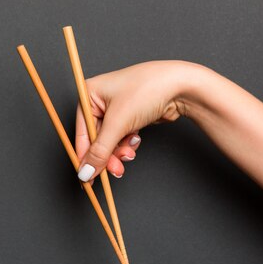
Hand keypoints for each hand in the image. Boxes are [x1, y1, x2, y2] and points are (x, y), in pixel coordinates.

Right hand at [75, 60, 204, 180]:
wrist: (181, 86)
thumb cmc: (147, 90)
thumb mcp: (118, 123)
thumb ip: (100, 150)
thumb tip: (85, 171)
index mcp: (89, 94)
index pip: (81, 133)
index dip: (85, 157)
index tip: (88, 178)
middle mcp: (99, 100)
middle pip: (96, 139)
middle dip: (107, 156)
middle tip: (115, 170)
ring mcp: (115, 108)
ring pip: (110, 141)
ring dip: (119, 151)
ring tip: (129, 153)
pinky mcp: (129, 116)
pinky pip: (122, 137)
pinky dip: (128, 143)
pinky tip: (137, 140)